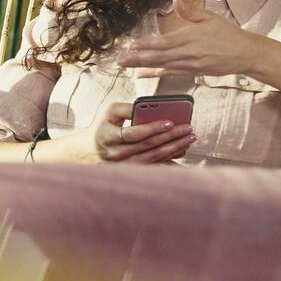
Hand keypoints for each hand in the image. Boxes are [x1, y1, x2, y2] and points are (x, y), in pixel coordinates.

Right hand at [74, 101, 195, 162]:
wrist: (89, 152)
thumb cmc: (104, 126)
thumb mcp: (109, 113)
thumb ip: (127, 108)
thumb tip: (148, 108)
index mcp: (109, 137)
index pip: (134, 134)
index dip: (153, 128)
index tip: (170, 122)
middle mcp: (117, 154)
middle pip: (149, 146)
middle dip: (171, 136)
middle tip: (188, 128)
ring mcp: (125, 166)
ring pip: (155, 157)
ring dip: (175, 148)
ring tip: (190, 137)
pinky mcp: (133, 172)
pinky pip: (156, 165)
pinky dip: (171, 157)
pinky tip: (183, 149)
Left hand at [116, 0, 262, 77]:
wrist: (246, 54)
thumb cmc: (229, 34)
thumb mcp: (210, 18)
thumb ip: (190, 12)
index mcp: (191, 37)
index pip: (164, 42)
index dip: (147, 44)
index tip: (132, 45)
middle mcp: (188, 53)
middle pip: (159, 57)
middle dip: (138, 59)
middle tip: (120, 61)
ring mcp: (191, 65)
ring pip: (163, 67)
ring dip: (143, 67)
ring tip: (127, 67)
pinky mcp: (194, 72)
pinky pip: (172, 74)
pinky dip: (157, 74)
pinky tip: (144, 75)